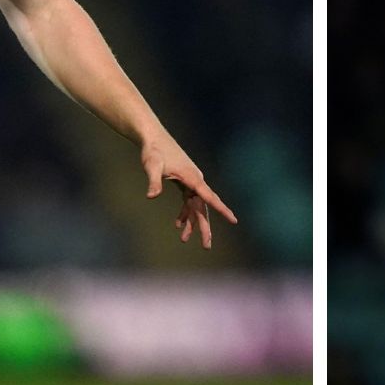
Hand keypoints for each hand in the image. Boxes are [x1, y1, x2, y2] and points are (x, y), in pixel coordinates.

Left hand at [141, 133, 237, 249]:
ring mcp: (190, 181)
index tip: (233, 220)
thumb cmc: (153, 150)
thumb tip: (151, 196)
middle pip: (204, 207)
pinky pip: (189, 201)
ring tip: (184, 240)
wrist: (152, 138)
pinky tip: (178, 225)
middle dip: (204, 227)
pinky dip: (184, 213)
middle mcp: (195, 181)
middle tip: (207, 246)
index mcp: (192, 178)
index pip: (210, 197)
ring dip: (192, 223)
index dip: (222, 210)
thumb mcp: (152, 166)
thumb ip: (153, 181)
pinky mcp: (184, 182)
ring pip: (196, 206)